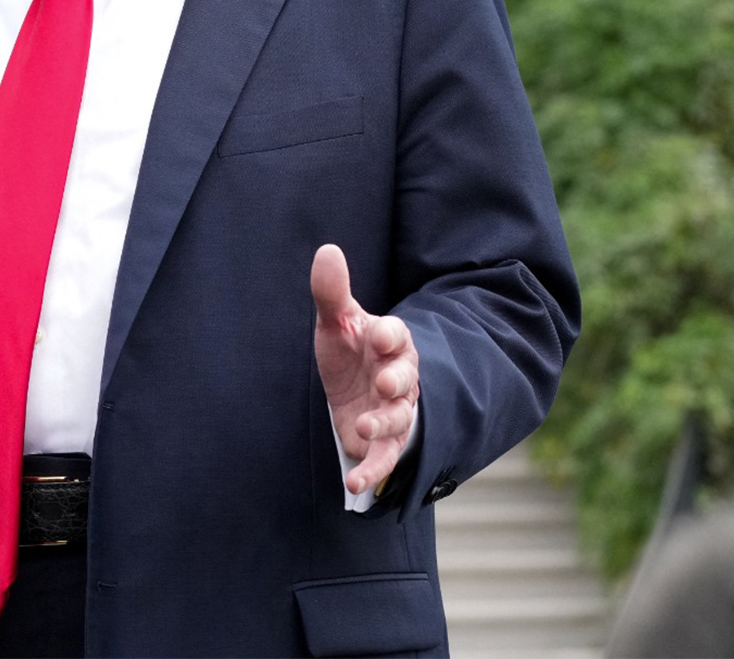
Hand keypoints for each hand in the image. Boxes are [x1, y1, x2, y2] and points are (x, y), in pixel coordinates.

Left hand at [311, 243, 419, 495]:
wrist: (354, 389)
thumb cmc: (350, 351)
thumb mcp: (337, 323)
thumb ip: (332, 293)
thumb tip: (327, 249)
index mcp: (390, 342)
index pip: (397, 335)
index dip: (390, 335)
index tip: (377, 335)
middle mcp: (400, 376)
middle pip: (406, 377)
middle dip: (398, 379)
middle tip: (386, 382)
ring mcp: (396, 410)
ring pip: (399, 417)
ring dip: (384, 422)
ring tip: (363, 424)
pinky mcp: (385, 441)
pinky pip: (386, 457)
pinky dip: (373, 471)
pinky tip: (354, 484)